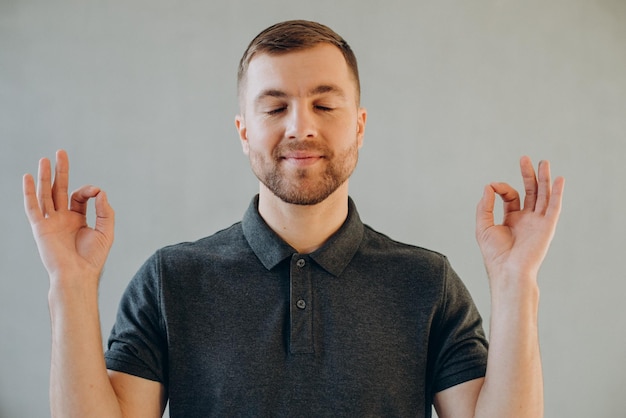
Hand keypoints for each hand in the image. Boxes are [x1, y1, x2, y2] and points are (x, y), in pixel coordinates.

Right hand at [23, 150, 114, 282]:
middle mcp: (62, 218)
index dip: (88, 190)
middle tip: (61, 152)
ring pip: (45, 194)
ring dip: (45, 177)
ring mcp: (50, 222)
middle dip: (61, 171)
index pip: (79, 196)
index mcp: (77, 219)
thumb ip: (105, 210)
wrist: (78, 275)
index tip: (96, 193)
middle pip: (59, 189)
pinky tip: (27, 178)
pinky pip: (32, 207)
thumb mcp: (106, 231)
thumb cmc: (92, 258)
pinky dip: (29, 193)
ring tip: (44, 159)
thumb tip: (100, 191)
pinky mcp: (40, 228)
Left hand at [475, 156, 564, 283]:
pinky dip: (557, 193)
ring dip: (544, 178)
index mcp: (512, 219)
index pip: (511, 196)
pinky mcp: (547, 226)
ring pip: (543, 195)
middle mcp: (527, 219)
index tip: (492, 187)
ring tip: (544, 162)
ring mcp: (538, 222)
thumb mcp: (483, 226)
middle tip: (525, 158)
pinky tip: (559, 179)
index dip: (502, 188)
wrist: (508, 270)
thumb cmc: (495, 254)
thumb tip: (488, 186)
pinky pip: (554, 206)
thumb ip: (485, 206)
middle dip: (528, 174)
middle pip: (530, 191)